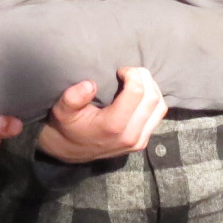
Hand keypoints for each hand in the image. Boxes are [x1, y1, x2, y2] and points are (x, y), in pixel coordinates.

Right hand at [36, 66, 167, 162]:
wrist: (71, 151)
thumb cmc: (67, 126)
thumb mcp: (62, 110)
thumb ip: (73, 97)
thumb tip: (90, 84)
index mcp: (113, 125)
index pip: (137, 92)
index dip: (132, 74)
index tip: (119, 71)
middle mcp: (130, 135)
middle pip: (152, 98)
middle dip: (144, 78)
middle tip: (129, 71)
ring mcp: (139, 141)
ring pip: (160, 107)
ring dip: (151, 88)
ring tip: (136, 80)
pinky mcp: (142, 142)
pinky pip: (158, 116)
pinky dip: (153, 100)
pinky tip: (140, 93)